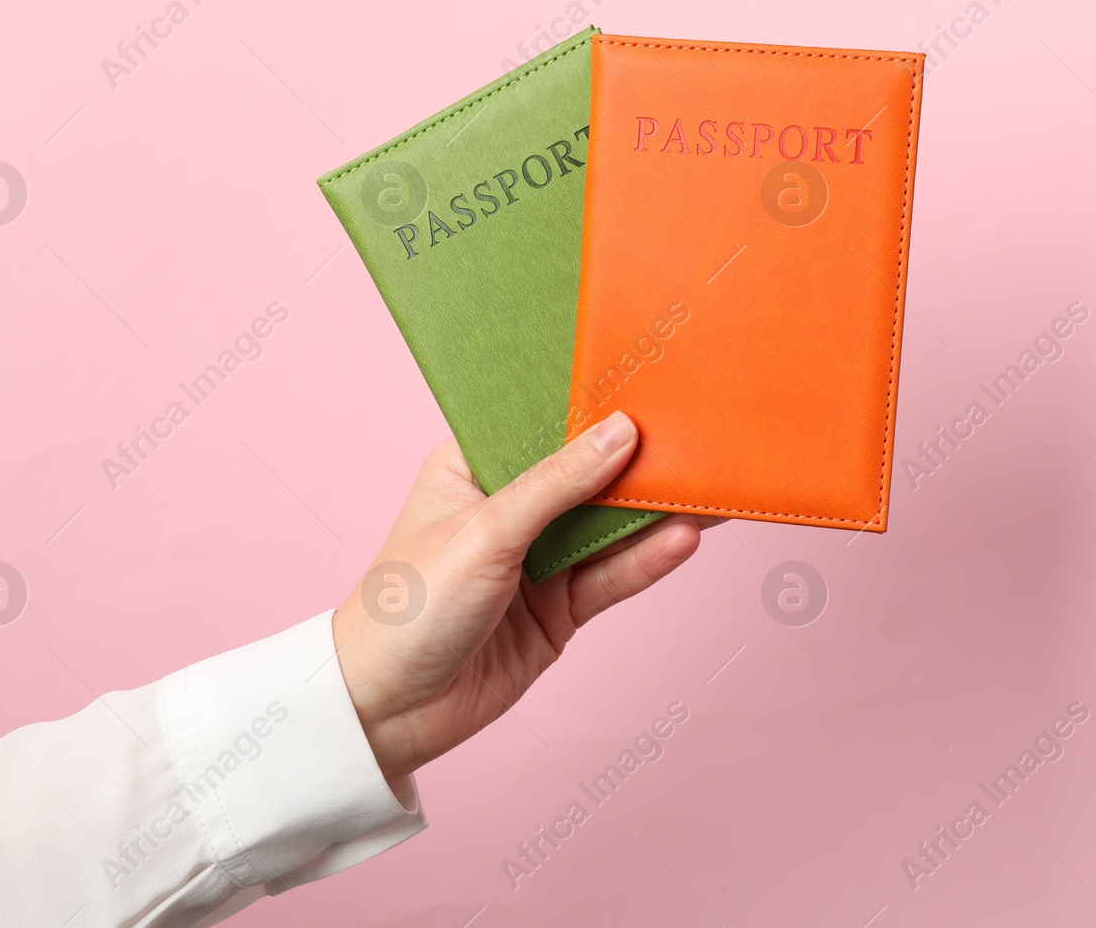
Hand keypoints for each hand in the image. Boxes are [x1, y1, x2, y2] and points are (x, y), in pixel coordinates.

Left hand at [332, 413, 713, 784]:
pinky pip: (612, 577)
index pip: (543, 425)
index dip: (592, 407)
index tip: (647, 383)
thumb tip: (620, 434)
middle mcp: (509, 508)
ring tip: (709, 488)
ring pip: (608, 528)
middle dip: (637, 460)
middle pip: (586, 476)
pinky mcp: (559, 609)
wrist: (386, 713)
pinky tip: (683, 538)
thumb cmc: (409, 608)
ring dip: (653, 513)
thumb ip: (557, 485)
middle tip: (698, 435)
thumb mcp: (485, 532)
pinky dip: (646, 561)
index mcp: (472, 468)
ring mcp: (537, 560)